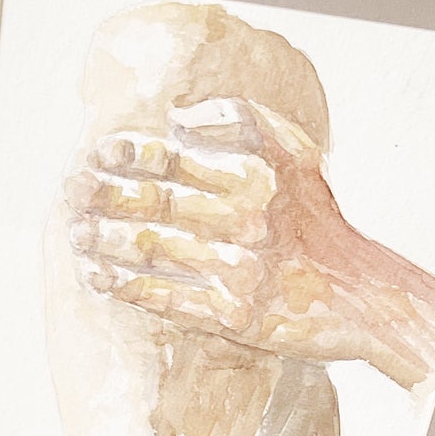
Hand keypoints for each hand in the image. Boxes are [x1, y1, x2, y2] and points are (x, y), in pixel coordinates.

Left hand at [65, 98, 434, 392]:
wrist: (360, 297)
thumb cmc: (318, 221)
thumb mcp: (296, 154)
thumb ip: (241, 122)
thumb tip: (175, 118)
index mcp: (258, 176)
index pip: (179, 159)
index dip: (131, 154)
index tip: (98, 153)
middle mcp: (248, 220)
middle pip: (159, 204)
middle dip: (107, 196)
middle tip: (74, 192)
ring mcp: (239, 270)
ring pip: (155, 252)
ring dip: (106, 242)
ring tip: (76, 234)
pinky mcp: (234, 317)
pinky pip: (166, 299)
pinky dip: (126, 287)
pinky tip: (97, 276)